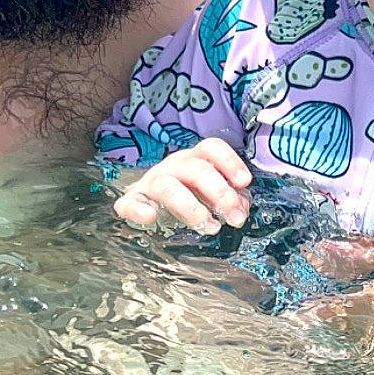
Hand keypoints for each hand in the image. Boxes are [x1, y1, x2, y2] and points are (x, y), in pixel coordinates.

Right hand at [114, 139, 251, 235]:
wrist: (149, 207)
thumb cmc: (186, 198)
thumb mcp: (211, 197)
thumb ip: (230, 200)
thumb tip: (241, 208)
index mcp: (194, 160)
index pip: (211, 149)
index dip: (230, 162)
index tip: (244, 182)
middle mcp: (173, 167)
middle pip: (195, 168)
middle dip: (219, 192)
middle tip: (233, 217)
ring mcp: (151, 183)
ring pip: (168, 186)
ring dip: (191, 206)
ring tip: (208, 225)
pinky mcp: (132, 202)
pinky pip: (129, 202)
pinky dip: (137, 209)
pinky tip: (149, 216)